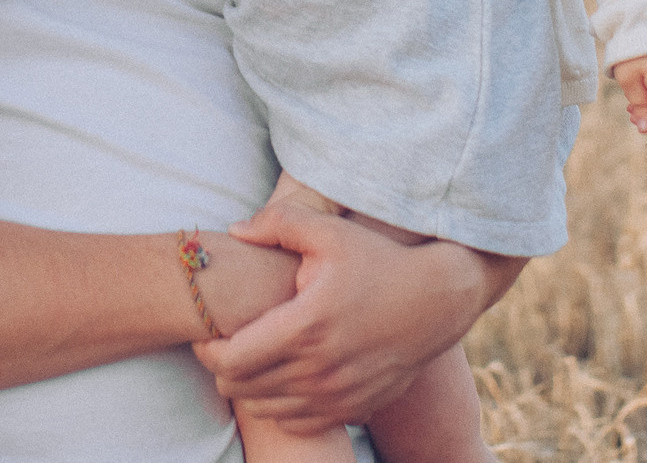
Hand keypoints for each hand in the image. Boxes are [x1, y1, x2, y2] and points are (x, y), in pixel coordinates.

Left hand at [191, 209, 510, 430]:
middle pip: (241, 389)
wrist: (438, 299)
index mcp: (306, 326)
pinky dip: (281, 406)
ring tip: (254, 358)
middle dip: (223, 368)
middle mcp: (320, 369)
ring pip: (266, 409)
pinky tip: (285, 378)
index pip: (231, 360)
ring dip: (251, 388)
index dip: (208, 349)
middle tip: (227, 343)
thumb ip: (278, 223)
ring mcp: (338, 395)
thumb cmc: (379, 260)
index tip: (208, 332)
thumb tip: (234, 230)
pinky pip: (298, 423)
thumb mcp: (330, 230)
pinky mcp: (354, 409)